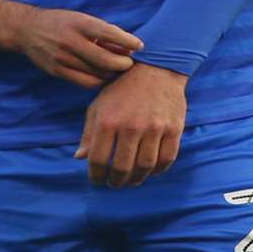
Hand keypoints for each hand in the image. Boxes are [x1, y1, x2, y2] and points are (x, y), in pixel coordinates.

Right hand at [15, 9, 140, 87]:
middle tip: (129, 64)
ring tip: (116, 69)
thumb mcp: (82, 19)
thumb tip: (129, 47)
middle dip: (123, 64)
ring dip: (111, 73)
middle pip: (105, 59)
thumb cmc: (63, 23)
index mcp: (79, 23)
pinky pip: (85, 82)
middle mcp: (70, 41)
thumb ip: (103, 33)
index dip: (128, 41)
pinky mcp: (57, 71)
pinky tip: (102, 75)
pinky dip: (98, 80)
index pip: (109, 33)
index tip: (140, 46)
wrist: (28, 29)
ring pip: (97, 73)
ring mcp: (62, 58)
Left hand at [74, 63, 186, 186]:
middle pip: (121, 168)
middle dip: (116, 182)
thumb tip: (79, 158)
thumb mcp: (99, 105)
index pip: (97, 160)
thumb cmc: (122, 88)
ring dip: (136, 179)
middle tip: (115, 184)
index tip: (97, 180)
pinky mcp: (173, 128)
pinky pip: (166, 159)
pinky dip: (157, 170)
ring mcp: (154, 128)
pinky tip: (150, 171)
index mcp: (108, 121)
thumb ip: (89, 133)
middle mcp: (130, 126)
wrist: (156, 67)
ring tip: (131, 180)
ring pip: (144, 167)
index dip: (95, 176)